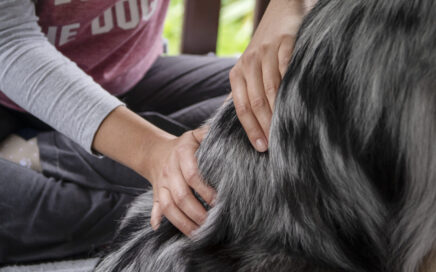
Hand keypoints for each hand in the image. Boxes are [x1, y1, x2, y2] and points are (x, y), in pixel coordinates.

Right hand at [147, 126, 215, 235]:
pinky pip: (156, 206)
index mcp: (182, 154)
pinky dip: (156, 218)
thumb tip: (226, 136)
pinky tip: (159, 228)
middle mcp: (170, 170)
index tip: (218, 201)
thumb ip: (209, 134)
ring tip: (198, 234)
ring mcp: (162, 183)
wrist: (156, 151)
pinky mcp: (156, 194)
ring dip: (182, 222)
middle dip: (196, 212)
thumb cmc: (185, 145)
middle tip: (211, 223)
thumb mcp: (195, 135)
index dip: (205, 190)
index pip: (193, 175)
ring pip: (168, 206)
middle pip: (181, 195)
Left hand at [230, 0, 312, 151]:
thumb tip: (243, 120)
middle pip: (255, 101)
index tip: (260, 147)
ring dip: (277, 113)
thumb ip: (246, 91)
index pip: (241, 107)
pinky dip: (290, 87)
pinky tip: (295, 104)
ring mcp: (266, 53)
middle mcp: (248, 64)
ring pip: (270, 89)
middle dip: (264, 126)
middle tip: (274, 146)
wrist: (281, 10)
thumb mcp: (250, 68)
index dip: (250, 129)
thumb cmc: (266, 48)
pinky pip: (286, 68)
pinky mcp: (285, 43)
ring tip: (285, 132)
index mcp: (237, 73)